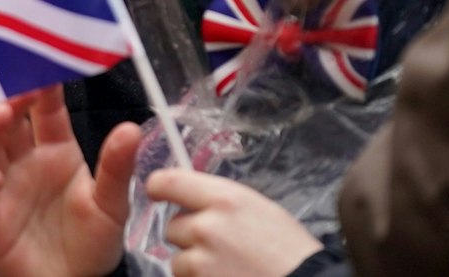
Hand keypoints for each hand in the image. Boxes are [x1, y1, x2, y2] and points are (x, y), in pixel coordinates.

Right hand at [0, 86, 139, 276]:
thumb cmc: (95, 242)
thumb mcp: (113, 203)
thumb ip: (116, 167)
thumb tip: (131, 128)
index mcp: (56, 152)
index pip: (44, 111)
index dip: (42, 88)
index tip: (43, 62)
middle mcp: (25, 163)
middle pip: (7, 123)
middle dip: (8, 99)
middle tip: (16, 82)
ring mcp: (3, 188)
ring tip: (2, 114)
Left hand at [149, 170, 324, 276]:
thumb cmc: (291, 251)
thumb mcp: (259, 210)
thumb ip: (222, 202)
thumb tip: (192, 197)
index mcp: (225, 199)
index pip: (169, 181)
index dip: (159, 187)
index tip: (157, 191)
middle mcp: (207, 227)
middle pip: (173, 226)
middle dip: (189, 237)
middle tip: (220, 247)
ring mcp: (202, 260)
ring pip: (178, 258)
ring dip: (195, 264)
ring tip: (229, 267)